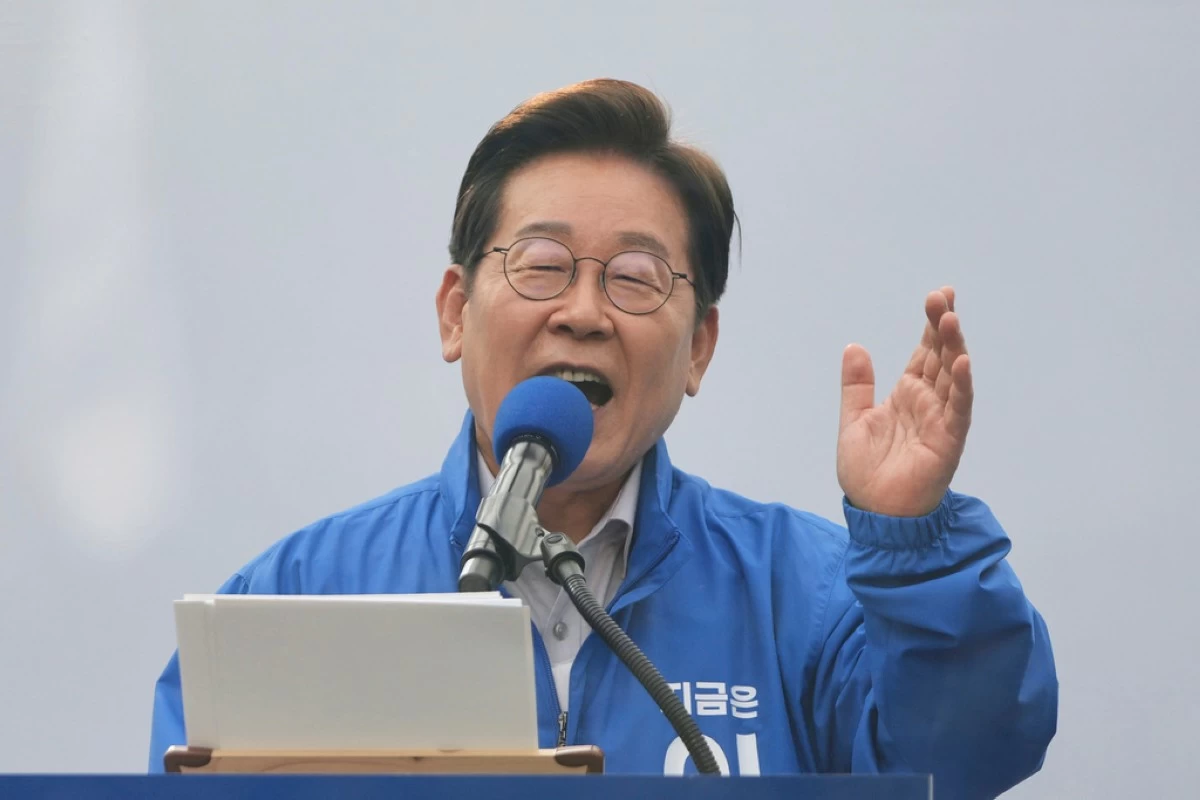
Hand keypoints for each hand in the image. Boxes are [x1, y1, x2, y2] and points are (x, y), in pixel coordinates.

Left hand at [837, 287, 972, 516]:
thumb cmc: (867, 473)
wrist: (875, 513)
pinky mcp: (948, 441)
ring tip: (950, 318)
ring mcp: (941, 420)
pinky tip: (961, 363)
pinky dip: (961, 387)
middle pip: (941, 357)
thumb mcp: (853, 420)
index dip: (931, 326)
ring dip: (954, 348)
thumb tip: (855, 346)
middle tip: (942, 297)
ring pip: (952, 377)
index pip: (925, 353)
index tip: (938, 296)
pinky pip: (958, 410)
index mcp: (907, 396)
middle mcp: (929, 403)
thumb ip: (856, 386)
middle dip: (943, 326)